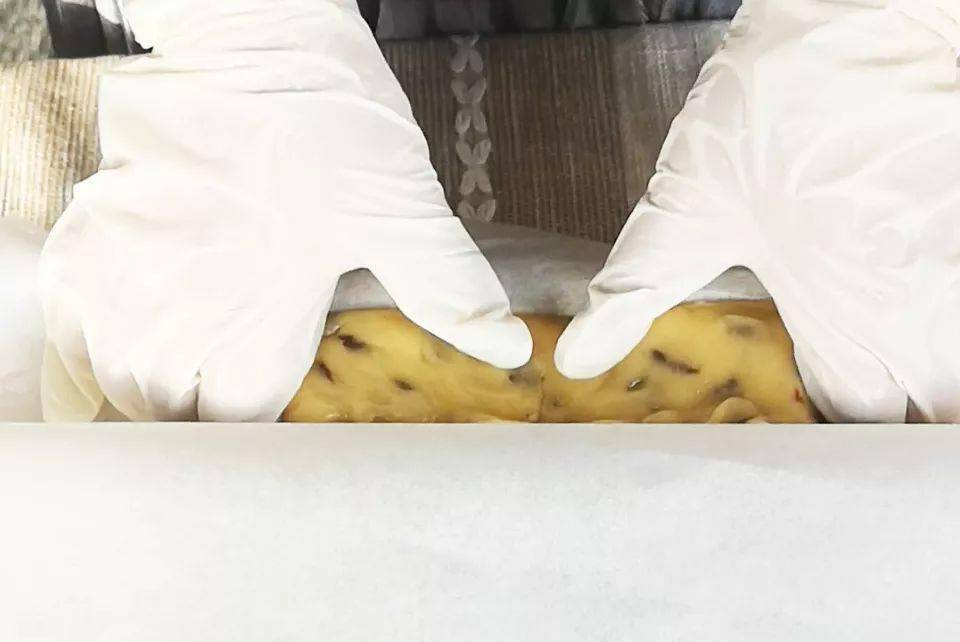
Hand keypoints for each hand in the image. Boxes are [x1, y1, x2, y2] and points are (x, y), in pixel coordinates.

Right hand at [39, 0, 530, 421]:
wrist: (241, 33)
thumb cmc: (322, 115)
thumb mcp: (396, 203)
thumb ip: (446, 288)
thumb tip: (506, 348)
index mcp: (255, 322)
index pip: (239, 428)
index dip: (265, 425)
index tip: (283, 403)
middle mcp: (171, 316)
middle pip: (174, 416)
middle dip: (208, 407)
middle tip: (242, 373)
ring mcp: (115, 281)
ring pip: (118, 386)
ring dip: (155, 382)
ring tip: (201, 349)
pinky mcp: (84, 244)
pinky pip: (73, 336)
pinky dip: (100, 348)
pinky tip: (150, 321)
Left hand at [555, 0, 959, 421]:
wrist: (865, 6)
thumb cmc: (776, 98)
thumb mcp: (691, 200)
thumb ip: (640, 289)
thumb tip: (578, 358)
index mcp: (847, 312)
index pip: (866, 426)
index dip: (837, 443)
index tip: (804, 430)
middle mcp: (925, 303)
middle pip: (931, 412)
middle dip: (893, 417)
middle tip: (840, 397)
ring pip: (956, 367)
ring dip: (921, 373)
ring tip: (870, 353)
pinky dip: (934, 323)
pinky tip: (895, 305)